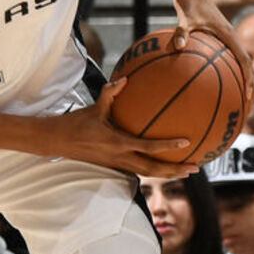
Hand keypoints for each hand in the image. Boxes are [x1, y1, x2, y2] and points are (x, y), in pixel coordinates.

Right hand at [46, 79, 194, 176]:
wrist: (58, 141)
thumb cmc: (76, 123)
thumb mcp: (94, 107)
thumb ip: (110, 93)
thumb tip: (125, 79)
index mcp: (117, 143)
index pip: (148, 147)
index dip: (167, 146)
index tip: (186, 142)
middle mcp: (120, 158)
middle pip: (153, 170)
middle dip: (175, 170)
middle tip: (195, 167)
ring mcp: (117, 164)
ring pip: (147, 173)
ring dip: (168, 174)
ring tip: (186, 170)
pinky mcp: (114, 166)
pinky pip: (138, 170)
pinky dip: (154, 170)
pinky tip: (164, 165)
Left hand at [170, 0, 253, 104]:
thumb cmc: (188, 4)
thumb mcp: (184, 19)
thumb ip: (181, 33)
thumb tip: (177, 46)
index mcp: (229, 35)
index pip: (244, 60)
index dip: (248, 79)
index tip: (248, 95)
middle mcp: (232, 38)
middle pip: (247, 66)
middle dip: (250, 86)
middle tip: (248, 107)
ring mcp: (227, 39)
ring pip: (239, 63)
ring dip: (241, 81)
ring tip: (237, 101)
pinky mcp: (219, 39)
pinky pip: (226, 59)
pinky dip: (224, 72)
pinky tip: (213, 86)